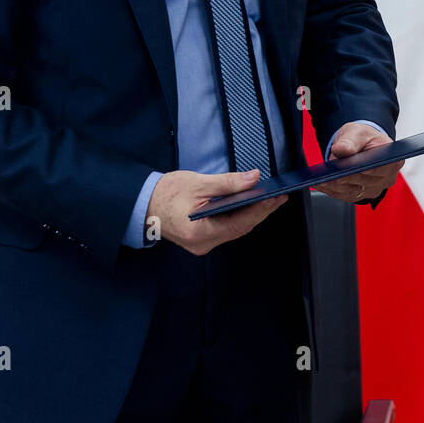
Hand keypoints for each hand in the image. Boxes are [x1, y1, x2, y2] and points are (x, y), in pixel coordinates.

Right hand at [146, 169, 286, 255]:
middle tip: (279, 197)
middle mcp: (202, 243)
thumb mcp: (199, 183)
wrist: (144, 203)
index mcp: (199, 232)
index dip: (260, 210)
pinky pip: (227, 229)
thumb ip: (228, 182)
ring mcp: (202, 244)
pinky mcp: (203, 239)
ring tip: (270, 200)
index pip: (238, 223)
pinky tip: (250, 206)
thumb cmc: (166, 193)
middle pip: (240, 228)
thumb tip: (253, 178)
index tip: (276, 197)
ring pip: (235, 230)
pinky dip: (240, 217)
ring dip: (252, 215)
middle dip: (261, 212)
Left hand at [314, 123, 403, 203]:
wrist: (362, 145)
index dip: (362, 169)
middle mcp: (387, 177)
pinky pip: (345, 195)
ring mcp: (375, 188)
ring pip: (353, 190)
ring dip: (335, 186)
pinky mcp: (362, 195)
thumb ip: (350, 141)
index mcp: (393, 160)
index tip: (346, 168)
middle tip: (327, 174)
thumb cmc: (364, 138)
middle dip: (344, 177)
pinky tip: (321, 184)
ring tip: (320, 180)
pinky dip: (332, 190)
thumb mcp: (358, 133)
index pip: (377, 167)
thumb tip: (340, 150)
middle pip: (363, 181)